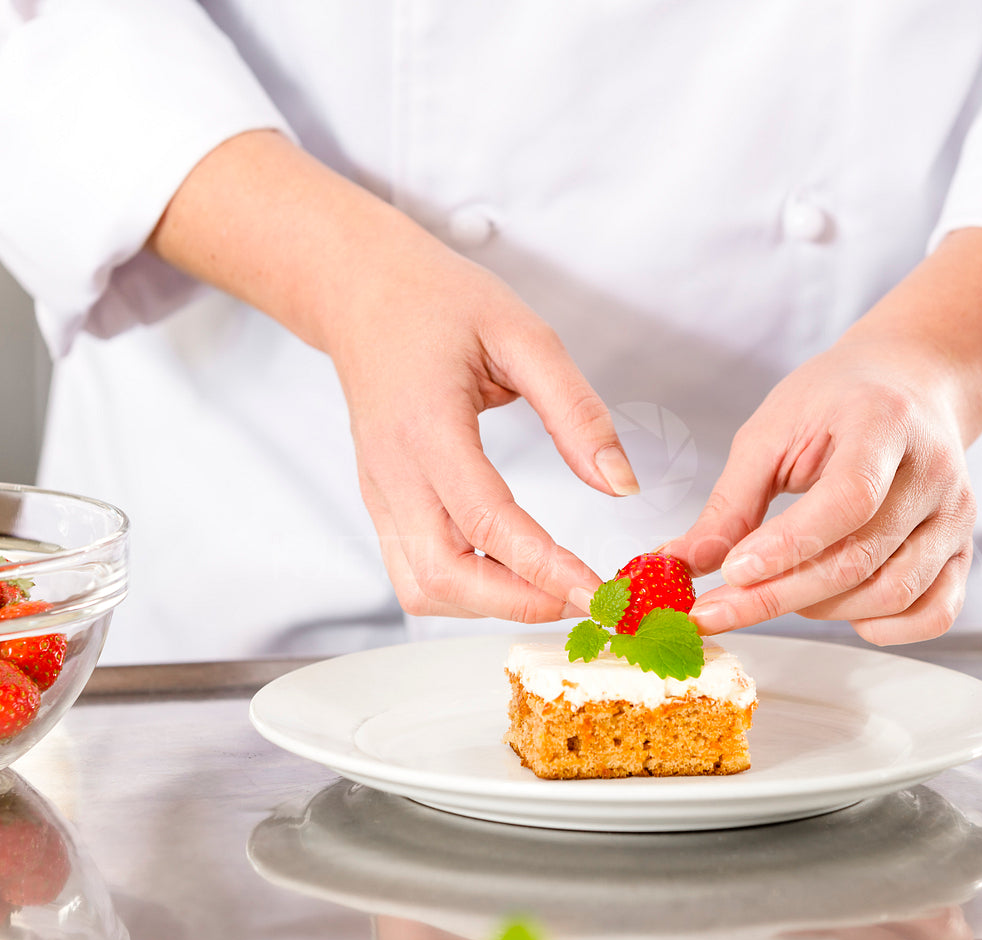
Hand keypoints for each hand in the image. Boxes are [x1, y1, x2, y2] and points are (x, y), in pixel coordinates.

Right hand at [149, 131, 635, 619]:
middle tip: (584, 601)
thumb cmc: (438, 302)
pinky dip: (467, 592)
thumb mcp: (523, 334)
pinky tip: (514, 575)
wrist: (360, 291)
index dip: (542, 567)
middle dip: (518, 603)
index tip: (594, 594)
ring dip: (489, 606)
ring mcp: (380, 495)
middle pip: (444, 577)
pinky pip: (416, 574)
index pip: (485, 521)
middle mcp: (392, 473)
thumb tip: (622, 486)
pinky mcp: (381, 505)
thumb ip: (576, 411)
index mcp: (427, 426)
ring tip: (553, 589)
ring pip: (423, 589)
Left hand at [667, 227, 981, 642]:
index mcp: (884, 423)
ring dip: (822, 610)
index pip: (849, 499)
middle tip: (719, 609)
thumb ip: (731, 501)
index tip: (732, 572)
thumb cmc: (835, 401)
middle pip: (862, 558)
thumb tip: (680, 564)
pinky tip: (839, 610)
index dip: (789, 544)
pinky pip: (934, 614)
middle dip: (780, 595)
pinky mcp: (961, 548)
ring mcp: (955, 515)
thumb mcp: (772, 431)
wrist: (910, 382)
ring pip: (893, 593)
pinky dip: (883, 629)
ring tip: (777, 590)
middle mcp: (934, 472)